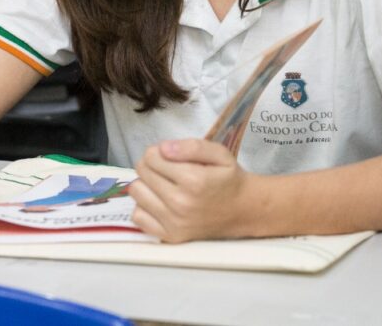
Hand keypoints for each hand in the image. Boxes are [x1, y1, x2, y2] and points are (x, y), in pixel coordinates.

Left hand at [129, 139, 252, 242]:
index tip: (170, 156)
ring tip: (163, 185)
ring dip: (146, 184)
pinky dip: (144, 206)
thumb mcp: (218, 153)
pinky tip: (158, 202)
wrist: (244, 210)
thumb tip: (163, 148)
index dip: (158, 151)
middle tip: (168, 169)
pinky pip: (138, 217)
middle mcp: (180, 203)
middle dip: (152, 165)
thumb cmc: (229, 179)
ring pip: (136, 192)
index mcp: (193, 179)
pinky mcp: (171, 236)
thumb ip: (191, 146)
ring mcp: (174, 222)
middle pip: (142, 172)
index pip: (151, 156)